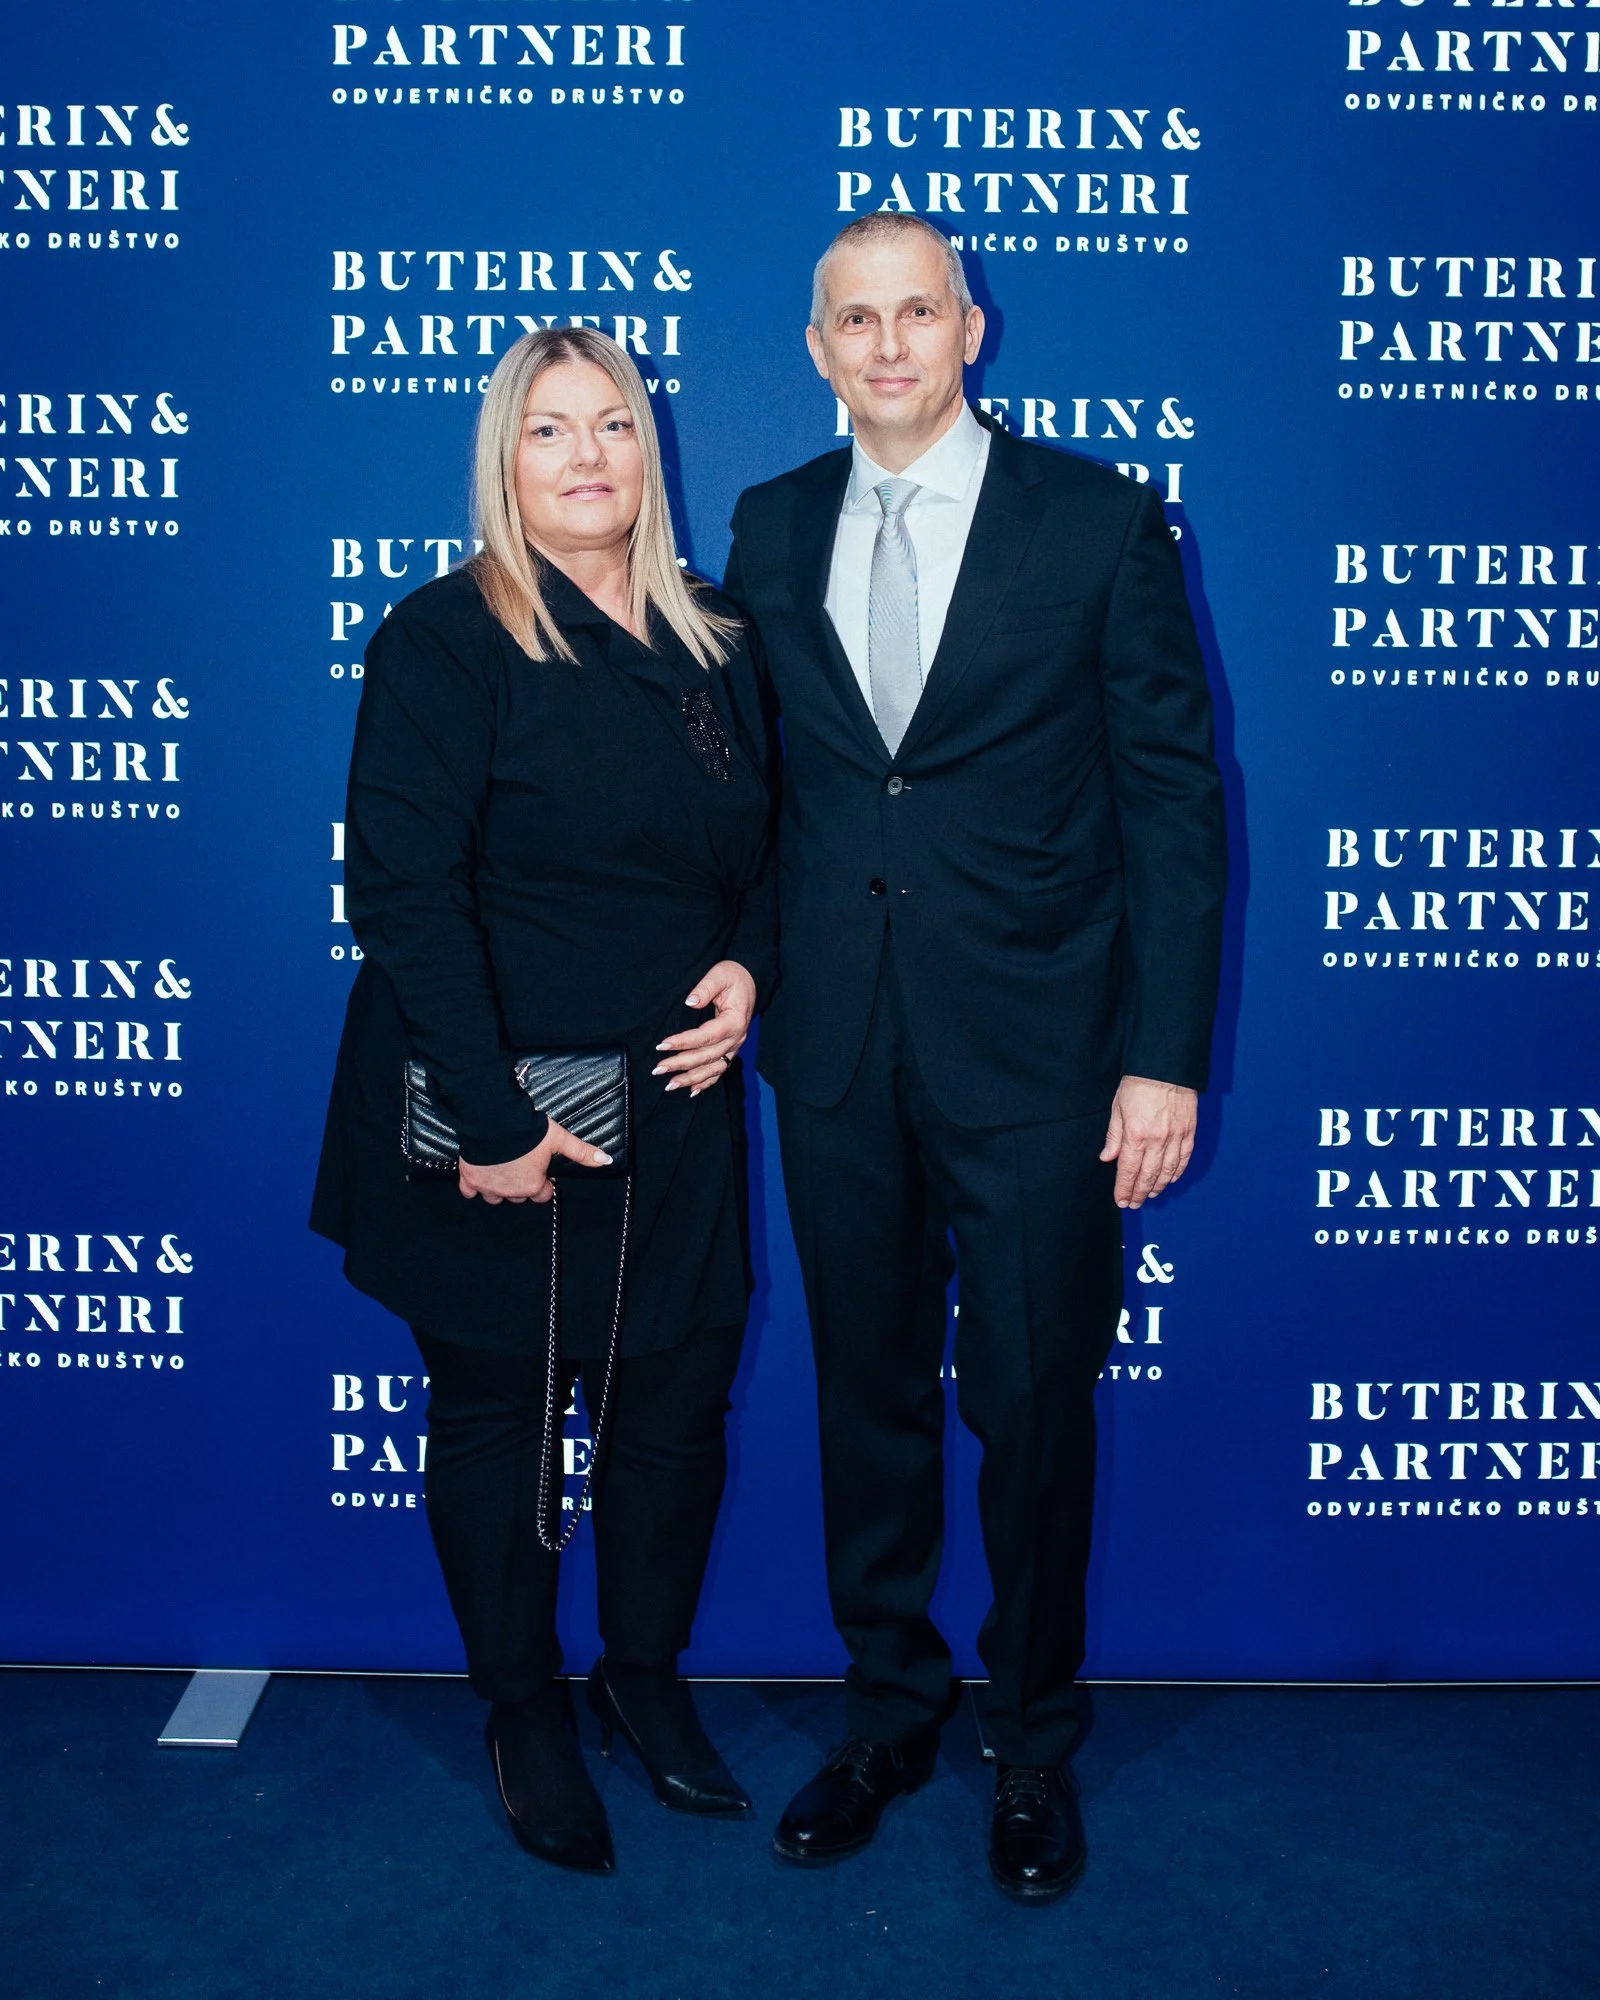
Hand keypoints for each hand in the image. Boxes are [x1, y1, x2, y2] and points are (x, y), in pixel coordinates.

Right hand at [458, 1117, 611, 1204]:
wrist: (494, 1121)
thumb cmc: (528, 1131)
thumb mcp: (559, 1139)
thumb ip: (581, 1152)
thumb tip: (606, 1161)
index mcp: (532, 1185)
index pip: (543, 1195)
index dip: (544, 1182)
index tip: (542, 1170)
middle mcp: (511, 1191)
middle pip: (520, 1196)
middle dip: (522, 1184)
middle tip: (523, 1165)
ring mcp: (489, 1187)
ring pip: (495, 1197)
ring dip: (500, 1186)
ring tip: (503, 1169)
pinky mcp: (470, 1179)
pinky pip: (470, 1192)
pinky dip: (474, 1186)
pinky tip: (480, 1175)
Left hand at [652, 960, 756, 1097]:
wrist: (750, 980)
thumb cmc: (733, 976)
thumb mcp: (720, 974)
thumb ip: (705, 987)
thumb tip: (690, 1001)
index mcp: (734, 1020)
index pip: (706, 1036)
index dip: (683, 1042)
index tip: (662, 1045)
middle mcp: (736, 1038)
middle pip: (707, 1056)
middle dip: (681, 1064)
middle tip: (658, 1069)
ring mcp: (735, 1046)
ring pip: (713, 1068)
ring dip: (691, 1079)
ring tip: (670, 1085)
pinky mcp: (731, 1049)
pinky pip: (720, 1070)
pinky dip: (706, 1083)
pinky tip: (692, 1091)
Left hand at [1099, 1076, 1197, 1209]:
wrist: (1166, 1066)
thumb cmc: (1138, 1083)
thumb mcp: (1117, 1108)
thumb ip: (1113, 1136)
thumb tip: (1107, 1158)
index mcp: (1136, 1135)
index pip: (1128, 1171)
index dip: (1124, 1189)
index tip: (1121, 1201)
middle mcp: (1157, 1140)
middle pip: (1148, 1175)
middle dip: (1139, 1193)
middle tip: (1134, 1204)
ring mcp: (1176, 1137)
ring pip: (1168, 1171)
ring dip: (1158, 1186)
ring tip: (1150, 1195)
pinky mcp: (1189, 1131)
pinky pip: (1184, 1158)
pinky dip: (1177, 1172)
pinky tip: (1170, 1179)